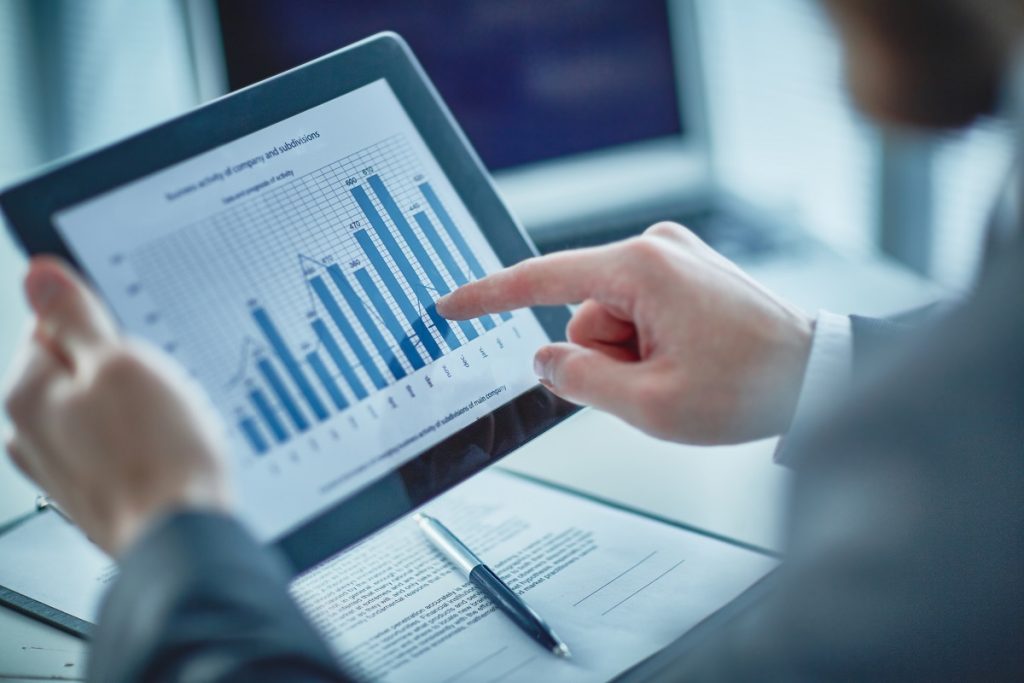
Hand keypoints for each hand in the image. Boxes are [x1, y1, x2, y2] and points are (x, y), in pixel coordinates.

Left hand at [3, 257, 229, 555]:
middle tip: (159, 383)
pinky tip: (168, 450)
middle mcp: (32, 434)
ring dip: (136, 407)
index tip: (134, 341)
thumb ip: (75, 317)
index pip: (51, 326)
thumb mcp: (121, 363)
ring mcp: (63, 467)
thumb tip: (39, 276)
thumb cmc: (156, 458)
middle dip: (122, 369)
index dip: (104, 326)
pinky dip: (141, 441)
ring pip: (103, 409)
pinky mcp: (95, 491)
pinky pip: (117, 445)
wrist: (180, 540)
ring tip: (170, 420)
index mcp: (28, 393)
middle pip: (79, 369)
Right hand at [437, 222, 813, 444]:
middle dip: (606, 358)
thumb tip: (545, 360)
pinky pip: (636, 313)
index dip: (489, 297)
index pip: (542, 280)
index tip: (451, 305)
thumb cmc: (751, 384)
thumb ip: (581, 382)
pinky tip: (689, 357)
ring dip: (630, 356)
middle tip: (658, 382)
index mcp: (642, 268)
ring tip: (683, 370)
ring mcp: (673, 256)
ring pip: (609, 320)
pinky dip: (648, 344)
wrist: (817, 374)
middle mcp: (656, 248)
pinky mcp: (684, 270)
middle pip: (583, 315)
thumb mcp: (651, 404)